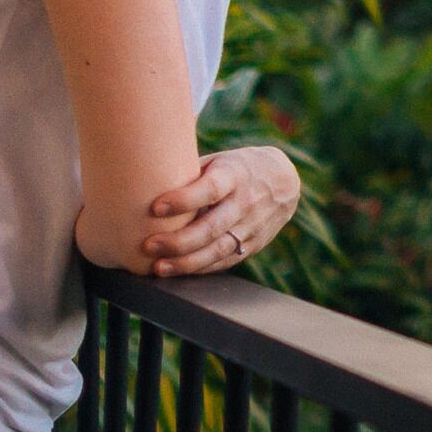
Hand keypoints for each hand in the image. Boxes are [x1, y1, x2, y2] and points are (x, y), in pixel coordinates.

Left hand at [139, 145, 299, 277]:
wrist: (284, 181)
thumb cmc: (236, 168)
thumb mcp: (219, 161)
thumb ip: (191, 175)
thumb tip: (146, 183)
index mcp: (236, 175)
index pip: (210, 189)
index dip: (183, 200)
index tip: (155, 208)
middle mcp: (246, 202)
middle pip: (212, 227)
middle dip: (179, 241)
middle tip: (148, 246)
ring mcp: (252, 226)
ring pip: (218, 250)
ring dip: (186, 262)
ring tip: (158, 267)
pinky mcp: (253, 245)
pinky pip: (225, 261)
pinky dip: (200, 268)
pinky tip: (178, 270)